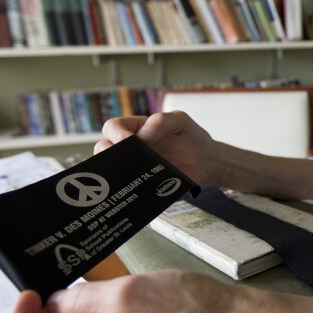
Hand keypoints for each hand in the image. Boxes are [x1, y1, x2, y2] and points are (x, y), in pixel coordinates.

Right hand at [94, 112, 219, 184]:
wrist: (208, 164)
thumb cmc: (193, 138)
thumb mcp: (182, 122)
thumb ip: (163, 120)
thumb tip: (143, 134)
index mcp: (137, 128)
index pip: (114, 127)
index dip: (116, 133)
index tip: (129, 141)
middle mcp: (132, 148)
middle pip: (103, 148)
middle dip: (107, 153)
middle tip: (125, 161)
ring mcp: (135, 168)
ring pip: (111, 171)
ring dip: (114, 173)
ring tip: (128, 177)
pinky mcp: (143, 185)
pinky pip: (127, 190)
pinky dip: (126, 191)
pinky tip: (134, 192)